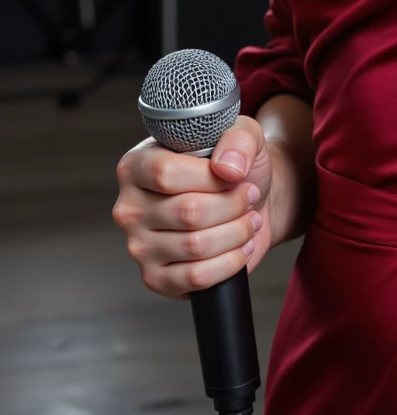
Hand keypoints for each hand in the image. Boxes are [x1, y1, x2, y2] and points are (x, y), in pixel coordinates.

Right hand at [112, 115, 274, 298]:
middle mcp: (130, 208)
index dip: (211, 178)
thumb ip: (237, 138)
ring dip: (237, 232)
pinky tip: (242, 247)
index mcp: (136, 166)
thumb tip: (228, 169)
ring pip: (196, 246)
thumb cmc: (236, 167)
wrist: (249, 203)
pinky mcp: (156, 278)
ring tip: (249, 220)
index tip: (237, 175)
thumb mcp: (243, 135)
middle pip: (187, 212)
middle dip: (232, 205)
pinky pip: (195, 277)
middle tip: (249, 197)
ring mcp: (138, 246)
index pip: (166, 174)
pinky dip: (230, 262)